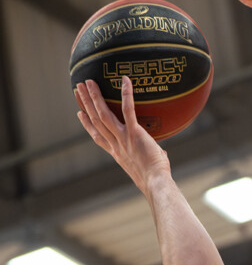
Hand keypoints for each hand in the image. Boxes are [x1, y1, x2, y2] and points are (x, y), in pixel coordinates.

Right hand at [76, 77, 170, 195]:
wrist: (155, 183)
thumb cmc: (156, 177)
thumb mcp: (147, 165)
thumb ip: (149, 156)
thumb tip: (160, 153)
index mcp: (116, 153)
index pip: (97, 136)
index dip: (87, 124)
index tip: (80, 113)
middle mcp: (115, 144)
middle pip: (95, 121)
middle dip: (85, 103)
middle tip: (78, 89)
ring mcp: (123, 138)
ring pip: (103, 115)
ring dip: (94, 97)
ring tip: (89, 82)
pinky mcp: (134, 134)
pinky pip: (128, 111)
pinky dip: (126, 95)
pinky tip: (125, 81)